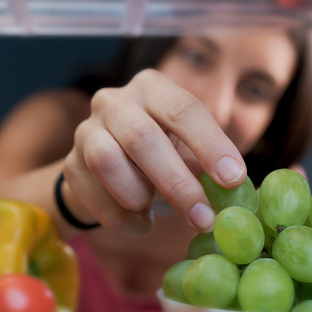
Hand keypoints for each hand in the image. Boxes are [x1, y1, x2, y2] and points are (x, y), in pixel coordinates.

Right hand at [62, 69, 246, 234]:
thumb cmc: (160, 155)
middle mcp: (114, 101)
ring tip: (157, 211)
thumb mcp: (186, 149)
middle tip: (204, 218)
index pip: (183, 109)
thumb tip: (242, 192)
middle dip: (177, 183)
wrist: (104, 169)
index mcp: (152, 87)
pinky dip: (122, 219)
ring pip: (107, 162)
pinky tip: (141, 224)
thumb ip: (209, 165)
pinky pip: (93, 196)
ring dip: (139, 196)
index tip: (233, 179)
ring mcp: (86, 130)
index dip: (210, 145)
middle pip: (142, 138)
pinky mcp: (69, 164)